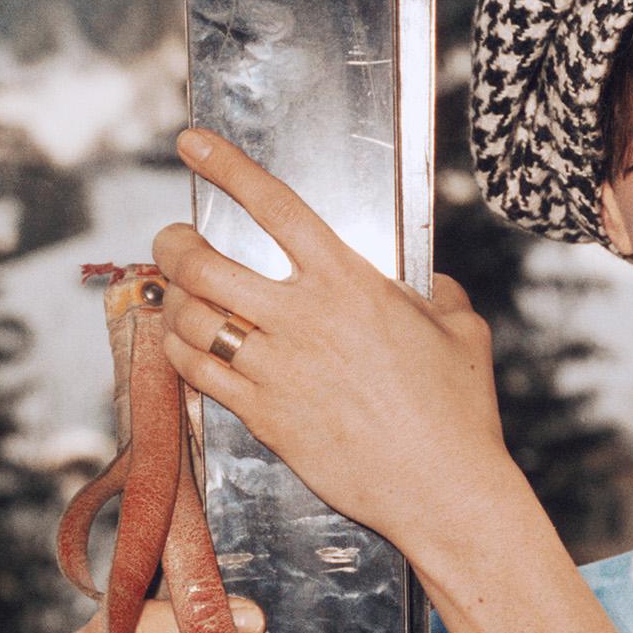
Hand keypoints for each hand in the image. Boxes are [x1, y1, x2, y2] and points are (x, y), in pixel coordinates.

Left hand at [153, 126, 526, 569]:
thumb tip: (420, 284)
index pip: (275, 207)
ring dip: (174, 300)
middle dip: (174, 243)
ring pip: (191, 319)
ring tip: (179, 295)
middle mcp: (303, 319)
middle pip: (205, 263)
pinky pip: (198, 373)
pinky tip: (186, 346)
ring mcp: (276, 370)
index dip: (227, 167)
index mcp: (349, 282)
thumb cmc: (460, 410)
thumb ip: (433, 291)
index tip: (194, 143)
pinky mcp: (263, 417)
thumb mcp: (460, 328)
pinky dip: (180, 352)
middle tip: (172, 240)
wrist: (443, 488)